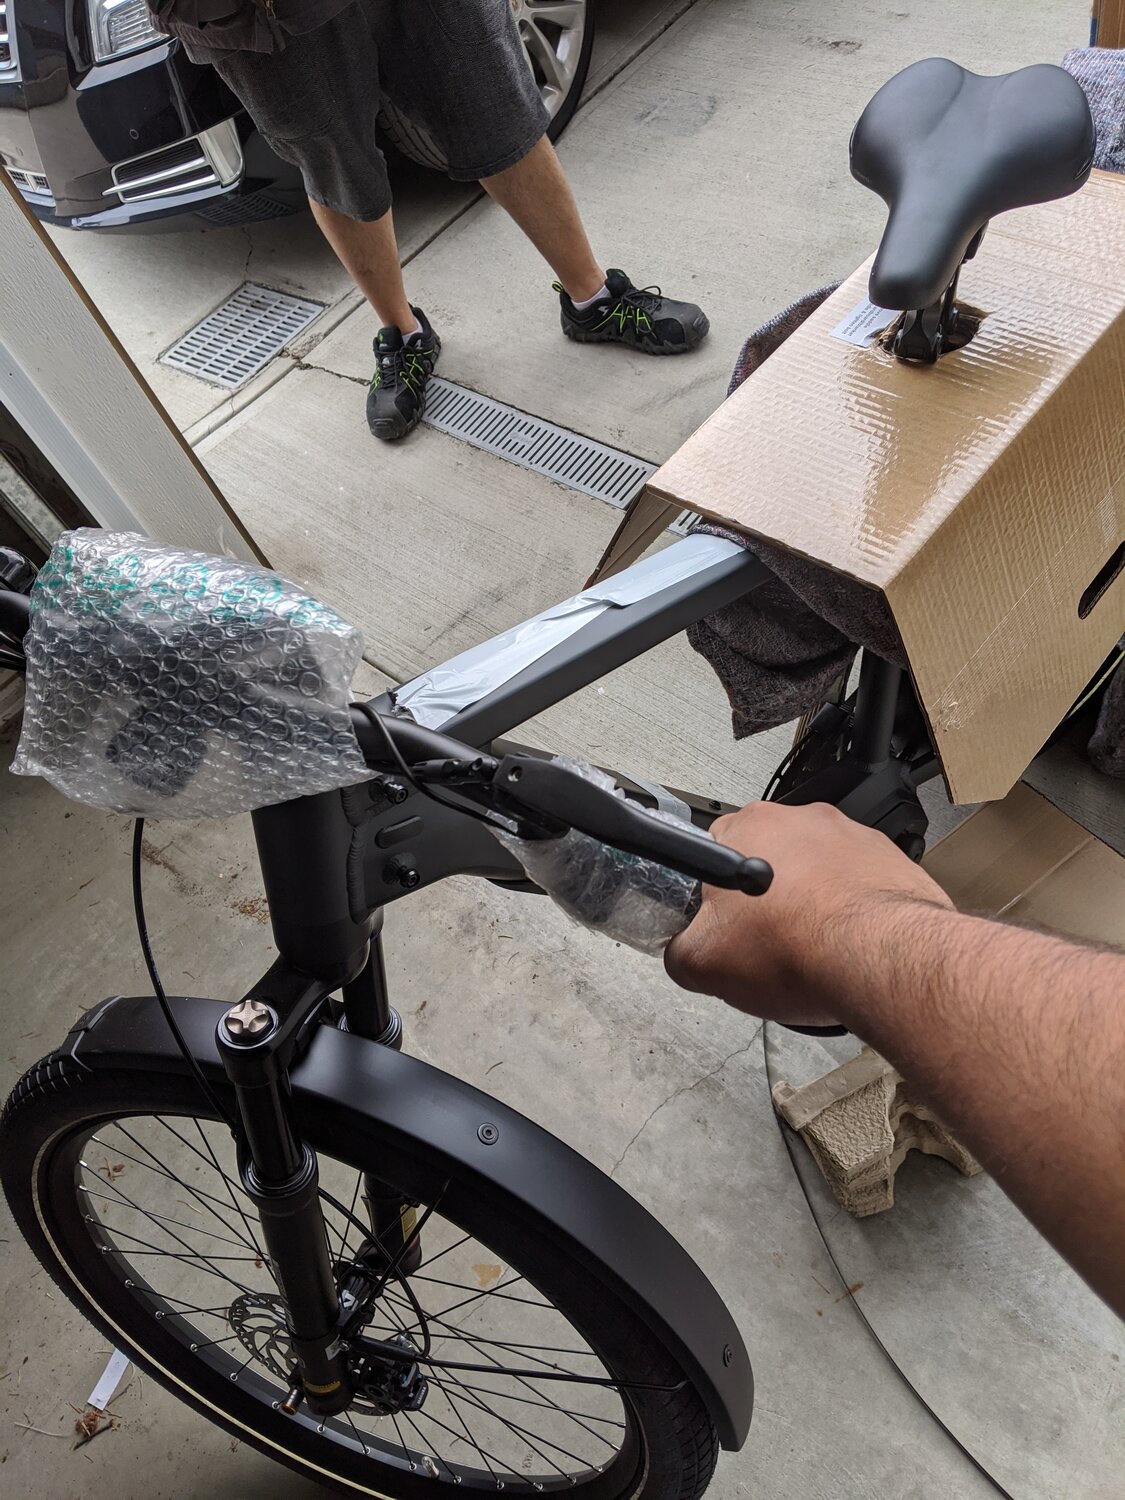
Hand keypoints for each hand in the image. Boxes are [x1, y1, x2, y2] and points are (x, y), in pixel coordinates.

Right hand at [665, 801, 951, 1025]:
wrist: (883, 961)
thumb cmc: (802, 949)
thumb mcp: (703, 965)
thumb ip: (678, 950)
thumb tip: (681, 952)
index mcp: (746, 828)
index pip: (712, 851)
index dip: (714, 895)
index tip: (724, 924)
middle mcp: (798, 819)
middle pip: (768, 858)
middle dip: (765, 897)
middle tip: (767, 941)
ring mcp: (847, 834)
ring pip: (815, 869)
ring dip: (811, 900)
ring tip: (812, 946)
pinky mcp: (886, 858)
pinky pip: (857, 880)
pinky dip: (852, 907)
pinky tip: (847, 942)